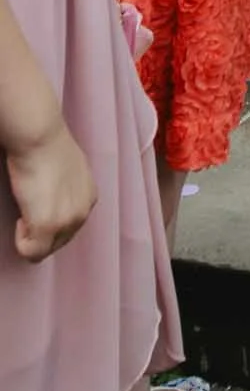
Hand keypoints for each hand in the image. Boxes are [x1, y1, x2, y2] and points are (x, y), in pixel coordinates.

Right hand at [7, 113, 94, 262]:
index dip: (48, 222)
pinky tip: (21, 219)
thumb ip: (67, 192)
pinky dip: (21, 242)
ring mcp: (67, 222)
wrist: (40, 137)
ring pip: (44, 251)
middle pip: (58, 243)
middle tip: (27, 211)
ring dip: (30, 237)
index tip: (37, 207)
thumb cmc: (47, 147)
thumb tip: (52, 202)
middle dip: (39, 234)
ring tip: (25, 211)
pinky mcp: (48, 226)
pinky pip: (32, 253)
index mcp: (88, 198)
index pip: (69, 228)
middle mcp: (83, 212)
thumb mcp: (69, 172)